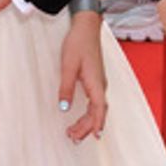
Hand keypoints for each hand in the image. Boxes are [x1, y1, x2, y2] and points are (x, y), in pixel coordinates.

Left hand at [58, 14, 106, 141]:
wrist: (86, 27)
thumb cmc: (78, 44)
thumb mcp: (68, 66)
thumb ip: (66, 88)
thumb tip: (64, 108)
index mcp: (96, 83)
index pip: (98, 109)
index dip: (97, 124)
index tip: (94, 136)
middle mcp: (100, 85)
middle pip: (98, 112)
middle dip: (87, 127)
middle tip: (73, 138)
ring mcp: (98, 82)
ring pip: (96, 108)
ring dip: (88, 121)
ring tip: (75, 132)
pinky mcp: (95, 79)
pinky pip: (95, 101)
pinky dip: (89, 112)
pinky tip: (83, 117)